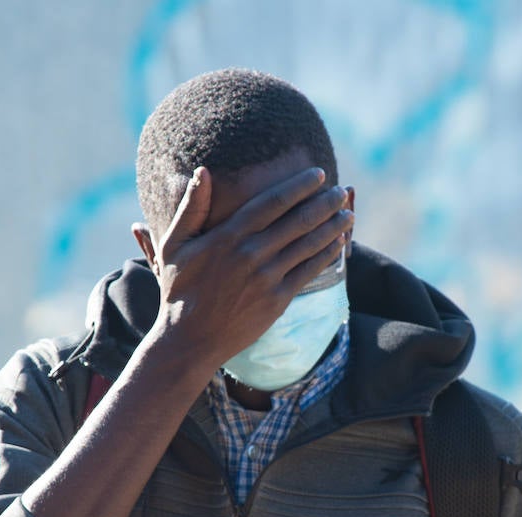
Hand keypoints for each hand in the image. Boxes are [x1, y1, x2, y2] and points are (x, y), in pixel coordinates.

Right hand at [133, 165, 353, 368]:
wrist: (190, 339)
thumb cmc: (179, 289)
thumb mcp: (174, 244)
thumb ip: (190, 208)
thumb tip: (201, 171)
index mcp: (228, 236)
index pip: (272, 202)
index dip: (299, 186)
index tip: (318, 174)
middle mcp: (251, 254)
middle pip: (298, 221)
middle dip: (324, 203)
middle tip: (341, 190)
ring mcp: (267, 278)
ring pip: (308, 245)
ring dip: (332, 227)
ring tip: (348, 214)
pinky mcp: (278, 300)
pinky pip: (308, 272)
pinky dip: (326, 255)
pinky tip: (338, 244)